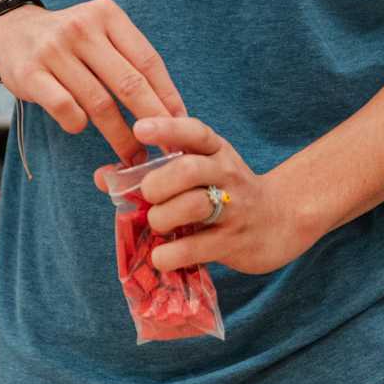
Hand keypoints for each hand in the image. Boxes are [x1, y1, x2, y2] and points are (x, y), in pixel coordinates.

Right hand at [0, 0, 185, 164]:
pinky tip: (80, 128)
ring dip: (120, 136)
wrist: (9, 30)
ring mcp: (54, 50)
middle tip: (166, 148)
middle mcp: (82, 28)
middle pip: (129, 84)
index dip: (168, 96)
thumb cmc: (67, 42)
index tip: (181, 123)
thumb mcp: (99, 33)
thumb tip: (170, 109)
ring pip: (99, 104)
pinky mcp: (29, 73)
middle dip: (152, 121)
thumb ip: (129, 60)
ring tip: (131, 155)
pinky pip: (65, 109)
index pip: (148, 60)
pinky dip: (78, 125)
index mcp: (107, 15)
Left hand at [94, 114, 307, 276]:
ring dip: (163, 217)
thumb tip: (103, 176)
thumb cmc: (225, 192)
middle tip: (148, 195)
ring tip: (158, 224)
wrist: (281, 219)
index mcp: (217, 151)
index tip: (139, 128)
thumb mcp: (200, 171)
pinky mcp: (235, 241)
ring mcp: (234, 208)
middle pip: (189, 169)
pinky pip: (196, 247)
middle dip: (158, 183)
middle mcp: (227, 174)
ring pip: (193, 206)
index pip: (194, 132)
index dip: (166, 128)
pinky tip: (161, 256)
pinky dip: (170, 253)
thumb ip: (156, 171)